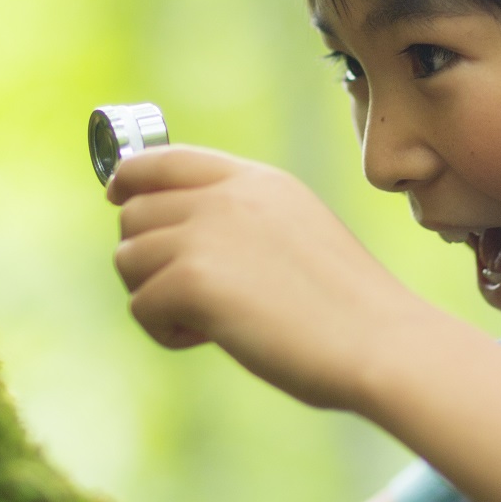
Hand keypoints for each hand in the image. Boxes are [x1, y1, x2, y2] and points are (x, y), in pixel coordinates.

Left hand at [108, 146, 437, 409]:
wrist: (381, 342)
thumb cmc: (350, 310)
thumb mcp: (297, 235)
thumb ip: (244, 223)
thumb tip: (177, 239)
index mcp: (257, 180)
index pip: (163, 159)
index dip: (129, 180)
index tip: (119, 199)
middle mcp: (227, 195)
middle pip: (134, 212)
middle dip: (145, 258)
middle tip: (187, 298)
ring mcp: (208, 232)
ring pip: (128, 259)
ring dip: (154, 297)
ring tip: (204, 322)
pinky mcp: (194, 278)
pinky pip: (141, 306)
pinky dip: (166, 331)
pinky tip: (209, 338)